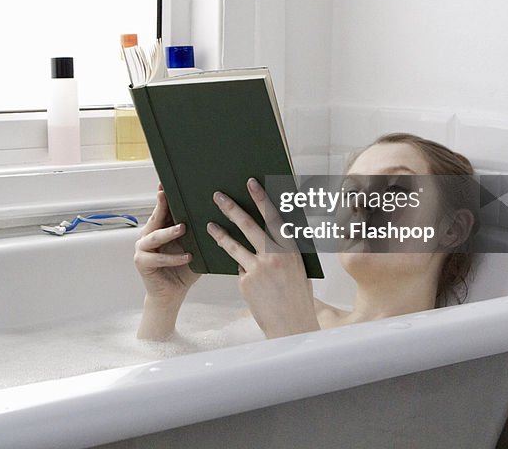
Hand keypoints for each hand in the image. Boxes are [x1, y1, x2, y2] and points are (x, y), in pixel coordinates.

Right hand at [134, 186, 200, 339]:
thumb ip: (201, 234)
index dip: (164, 196)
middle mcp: (149, 234)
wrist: (172, 294)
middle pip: (155, 217)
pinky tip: (187, 257)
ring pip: (154, 236)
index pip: (163, 208)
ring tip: (182, 228)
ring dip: (168, 232)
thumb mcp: (195, 248)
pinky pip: (157, 258)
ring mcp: (142, 248)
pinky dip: (173, 258)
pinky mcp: (142, 262)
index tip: (166, 183)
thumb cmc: (184, 269)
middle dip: (161, 205)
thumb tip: (224, 218)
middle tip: (166, 194)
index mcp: (161, 228)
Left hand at [208, 178, 319, 338]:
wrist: (291, 325)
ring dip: (220, 233)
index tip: (250, 183)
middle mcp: (274, 256)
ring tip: (209, 225)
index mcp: (290, 249)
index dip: (261, 198)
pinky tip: (251, 282)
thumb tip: (271, 233)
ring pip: (234, 245)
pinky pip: (239, 269)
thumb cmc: (296, 296)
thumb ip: (284, 250)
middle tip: (218, 196)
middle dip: (231, 208)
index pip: (273, 217)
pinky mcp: (246, 281)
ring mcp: (258, 268)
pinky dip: (241, 270)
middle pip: (248, 225)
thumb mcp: (298, 268)